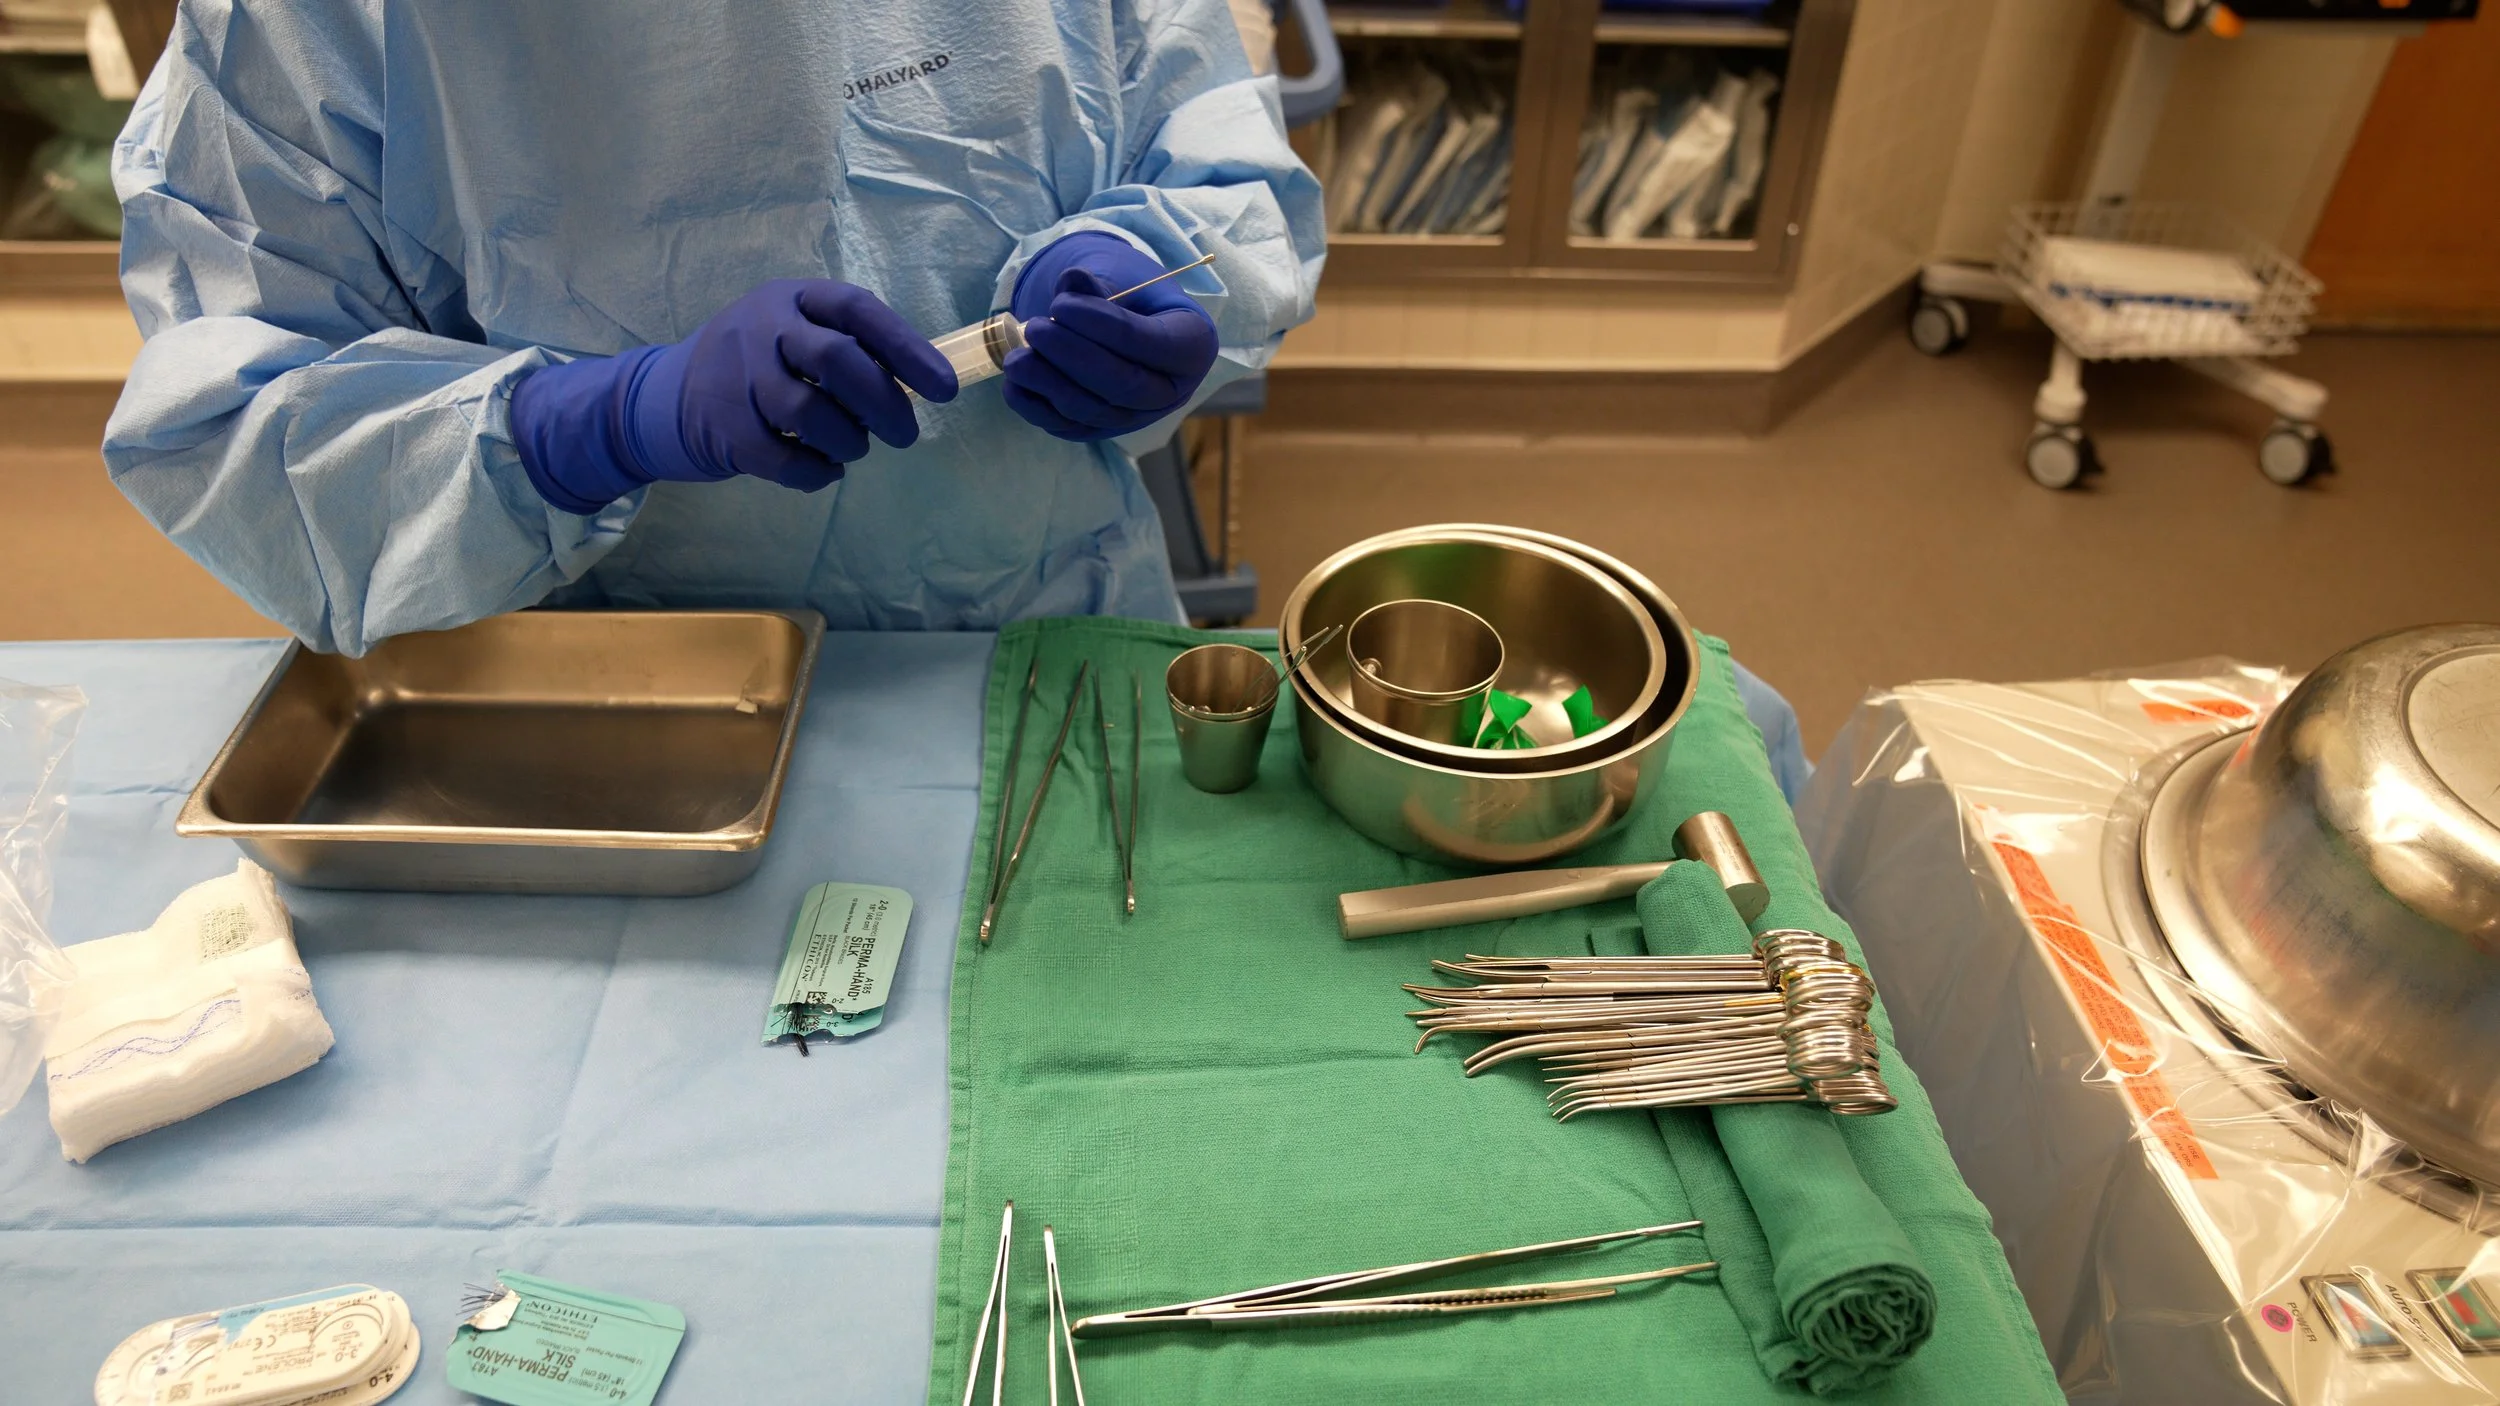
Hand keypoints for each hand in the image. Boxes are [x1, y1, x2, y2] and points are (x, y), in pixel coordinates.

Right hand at [513, 279, 954, 514]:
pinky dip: (818, 473)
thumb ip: (847, 347)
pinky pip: (786, 460)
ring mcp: (736, 377)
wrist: (661, 398)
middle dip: (885, 402)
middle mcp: (762, 327)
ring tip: (854, 448)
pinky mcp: (722, 428)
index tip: (945, 389)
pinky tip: (824, 471)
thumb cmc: (753, 367)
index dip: (908, 349)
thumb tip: (921, 383)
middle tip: (906, 434)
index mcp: (791, 297)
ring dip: (849, 442)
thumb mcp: (792, 333)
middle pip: (837, 359)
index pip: (859, 310)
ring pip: (811, 413)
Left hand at [1001, 233, 1217, 441]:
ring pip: (1093, 411)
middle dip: (1072, 358)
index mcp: (1192, 346)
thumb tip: (1071, 282)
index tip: (1060, 305)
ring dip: (1049, 385)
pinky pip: (1069, 429)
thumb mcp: (1126, 278)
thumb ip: (1100, 283)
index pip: (1149, 343)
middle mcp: (1171, 390)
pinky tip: (1015, 384)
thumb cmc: (1133, 297)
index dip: (1103, 326)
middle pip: (1123, 386)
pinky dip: (1037, 409)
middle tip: (1035, 330)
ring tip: (1016, 357)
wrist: (1129, 322)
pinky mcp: (1102, 431)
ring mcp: (1137, 417)